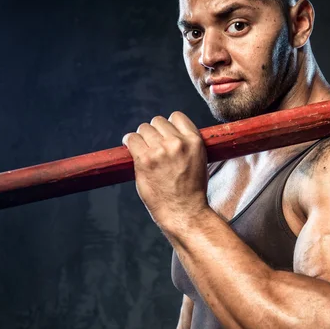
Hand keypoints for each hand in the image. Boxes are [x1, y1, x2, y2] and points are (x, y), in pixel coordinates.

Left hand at [122, 111, 208, 232]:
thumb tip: (168, 133)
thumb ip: (186, 144)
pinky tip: (133, 150)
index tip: (166, 135)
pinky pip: (131, 139)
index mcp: (194, 141)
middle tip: (154, 148)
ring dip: (142, 138)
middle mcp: (177, 143)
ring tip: (145, 151)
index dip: (169, 125)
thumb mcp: (199, 160)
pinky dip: (130, 143)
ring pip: (143, 128)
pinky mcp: (144, 161)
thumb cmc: (192, 190)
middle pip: (157, 121)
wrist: (185, 212)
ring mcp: (159, 151)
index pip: (176, 116)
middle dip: (155, 132)